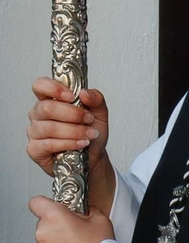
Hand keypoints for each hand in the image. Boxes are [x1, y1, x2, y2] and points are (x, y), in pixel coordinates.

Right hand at [26, 79, 112, 210]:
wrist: (94, 156)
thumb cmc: (91, 131)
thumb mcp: (100, 113)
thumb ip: (96, 99)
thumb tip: (85, 92)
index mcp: (51, 100)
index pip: (40, 86)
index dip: (53, 88)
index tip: (71, 96)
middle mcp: (39, 114)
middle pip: (47, 107)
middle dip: (73, 114)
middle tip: (88, 120)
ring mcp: (34, 131)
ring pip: (49, 127)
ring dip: (75, 131)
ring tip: (90, 135)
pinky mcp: (34, 149)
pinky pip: (48, 144)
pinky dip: (69, 143)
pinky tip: (81, 144)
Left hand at [29, 196, 113, 242]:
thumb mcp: (101, 219)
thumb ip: (88, 211)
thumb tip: (85, 211)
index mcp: (55, 217)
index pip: (37, 203)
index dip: (45, 205)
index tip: (52, 209)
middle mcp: (42, 234)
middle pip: (44, 226)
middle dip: (56, 228)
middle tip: (75, 235)